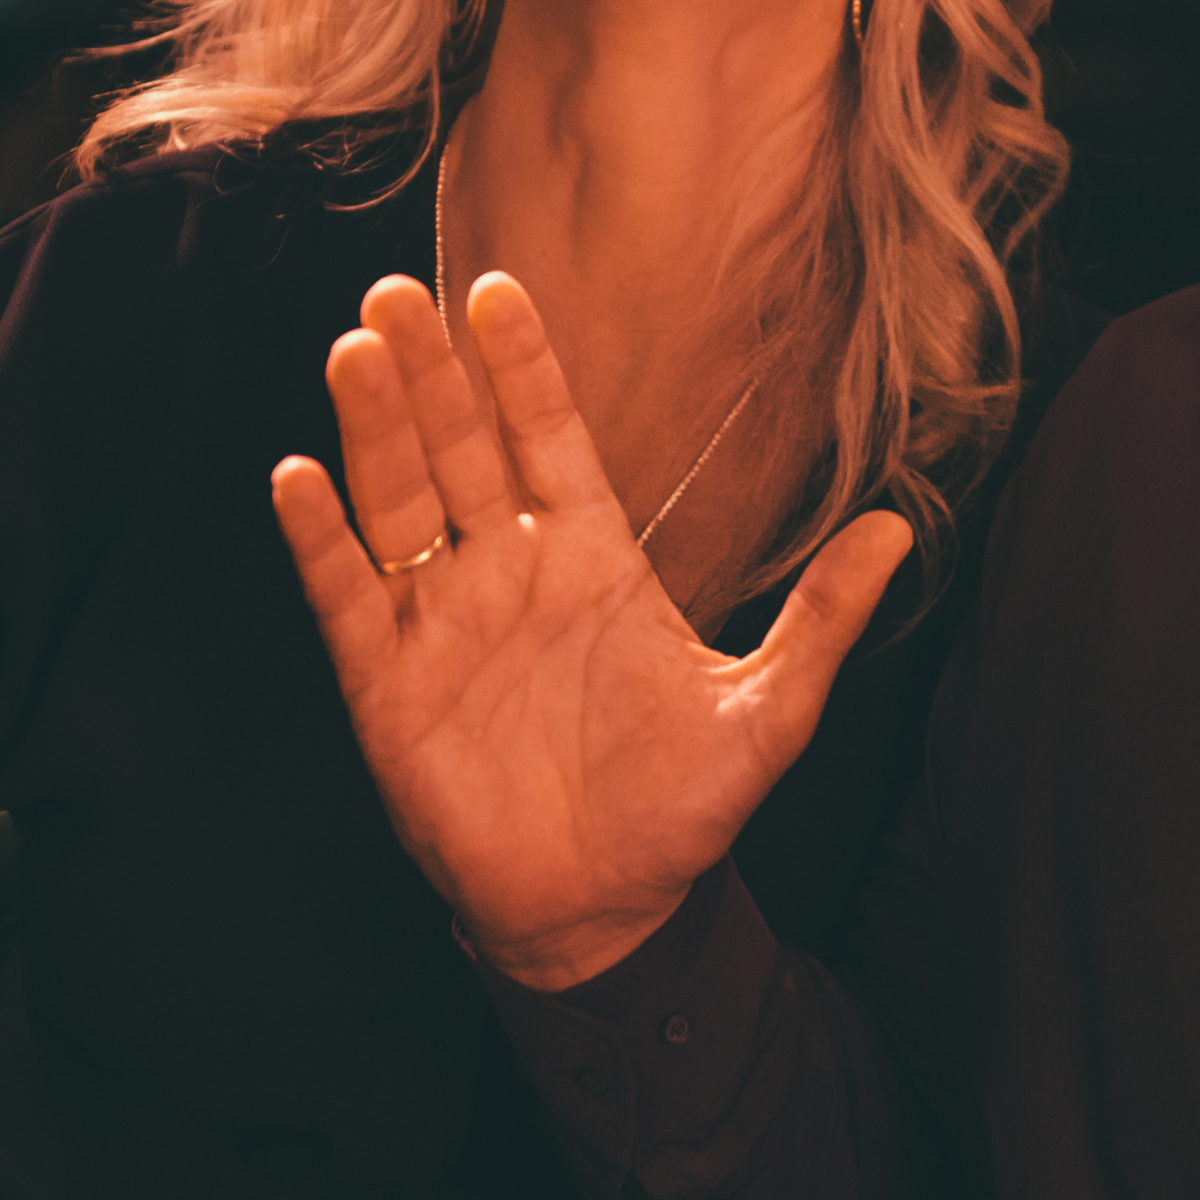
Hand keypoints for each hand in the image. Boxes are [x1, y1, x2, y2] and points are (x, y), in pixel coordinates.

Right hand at [270, 269, 910, 989]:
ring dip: (375, 429)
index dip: (522, 366)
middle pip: (459, 448)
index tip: (500, 288)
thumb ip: (823, 618)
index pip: (549, 436)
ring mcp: (443, 622)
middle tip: (397, 293)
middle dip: (429, 372)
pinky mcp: (389, 685)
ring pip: (398, 503)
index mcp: (591, 556)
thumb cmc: (680, 808)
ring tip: (355, 351)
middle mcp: (509, 570)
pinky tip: (300, 478)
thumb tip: (899, 530)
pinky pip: (347, 598)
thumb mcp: (770, 711)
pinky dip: (321, 540)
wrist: (608, 911)